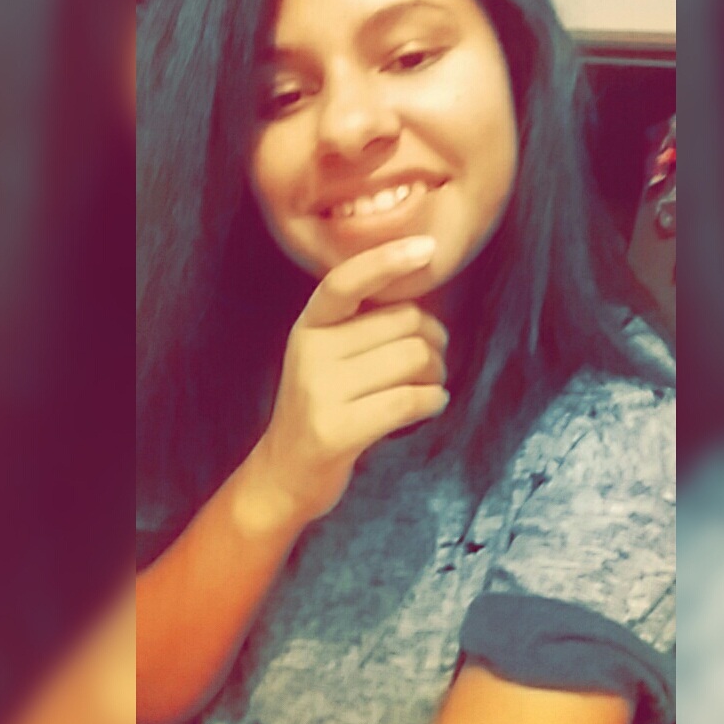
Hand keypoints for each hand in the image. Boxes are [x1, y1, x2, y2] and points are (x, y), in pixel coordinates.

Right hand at [250, 236, 449, 522]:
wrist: (285, 475)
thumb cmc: (325, 405)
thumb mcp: (328, 354)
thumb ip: (364, 323)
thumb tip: (425, 294)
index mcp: (310, 325)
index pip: (346, 280)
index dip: (387, 260)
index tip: (426, 248)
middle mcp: (310, 351)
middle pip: (404, 323)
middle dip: (434, 341)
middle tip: (433, 361)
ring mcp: (320, 391)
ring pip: (414, 359)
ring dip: (438, 373)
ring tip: (430, 385)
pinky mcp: (337, 430)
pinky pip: (409, 400)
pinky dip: (434, 401)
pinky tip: (431, 404)